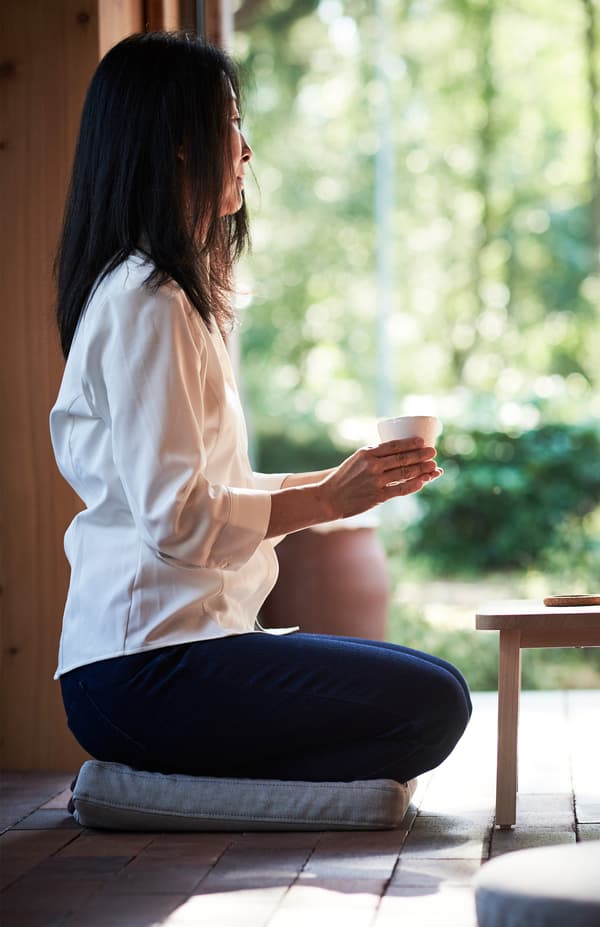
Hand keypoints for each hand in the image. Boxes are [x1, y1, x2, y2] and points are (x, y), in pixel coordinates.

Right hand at [319, 437, 441, 519]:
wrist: (330, 498)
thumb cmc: (344, 477)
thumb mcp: (356, 459)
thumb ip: (374, 455)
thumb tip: (395, 450)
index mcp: (367, 453)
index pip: (394, 445)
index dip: (411, 443)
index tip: (422, 442)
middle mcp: (372, 465)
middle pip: (402, 459)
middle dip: (421, 455)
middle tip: (433, 452)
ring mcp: (376, 481)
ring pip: (405, 473)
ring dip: (422, 469)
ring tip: (433, 466)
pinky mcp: (378, 496)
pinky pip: (401, 489)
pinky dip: (414, 485)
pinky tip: (423, 482)